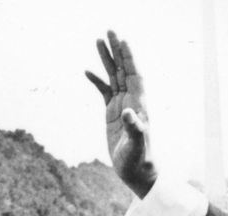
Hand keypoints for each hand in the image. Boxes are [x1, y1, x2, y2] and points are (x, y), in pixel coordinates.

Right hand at [86, 31, 156, 197]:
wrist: (136, 171)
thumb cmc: (139, 159)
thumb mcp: (136, 145)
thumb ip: (134, 128)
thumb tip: (128, 113)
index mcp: (139, 104)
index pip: (134, 75)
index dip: (129, 58)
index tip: (123, 41)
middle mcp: (131, 101)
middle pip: (124, 70)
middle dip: (116, 50)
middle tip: (109, 31)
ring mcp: (121, 105)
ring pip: (114, 77)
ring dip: (106, 59)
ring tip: (98, 41)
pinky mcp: (112, 114)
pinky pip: (104, 91)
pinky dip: (96, 81)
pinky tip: (87, 71)